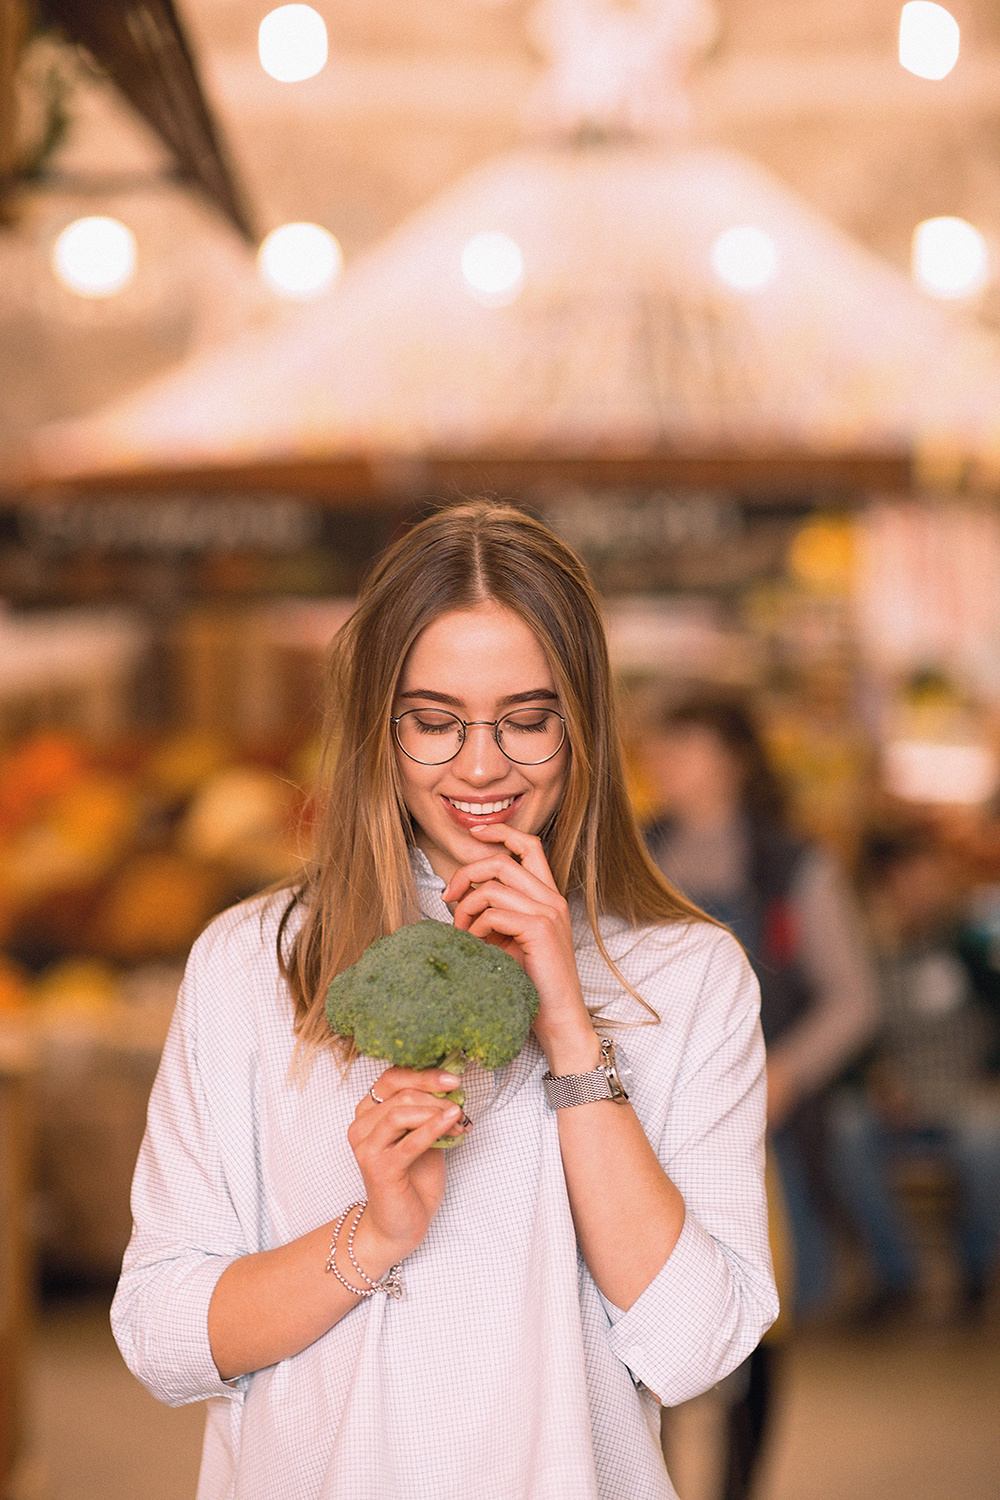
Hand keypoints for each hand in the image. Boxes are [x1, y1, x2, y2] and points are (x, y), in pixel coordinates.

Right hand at [347, 1066, 469, 1265]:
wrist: (400, 1225)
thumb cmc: (413, 1179)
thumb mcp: (424, 1135)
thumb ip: (429, 1112)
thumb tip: (453, 1087)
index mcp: (369, 1112)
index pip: (392, 1078)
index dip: (424, 1074)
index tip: (453, 1079)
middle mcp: (361, 1126)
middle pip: (400, 1094)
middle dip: (436, 1096)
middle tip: (460, 1104)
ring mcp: (367, 1147)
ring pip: (401, 1112)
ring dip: (436, 1112)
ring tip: (459, 1119)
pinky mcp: (378, 1168)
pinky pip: (409, 1142)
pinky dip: (433, 1128)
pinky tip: (451, 1121)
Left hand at [441, 824, 599, 1073]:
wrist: (558, 1019)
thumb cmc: (531, 984)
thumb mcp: (509, 940)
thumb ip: (494, 914)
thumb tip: (458, 899)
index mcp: (548, 896)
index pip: (529, 846)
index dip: (501, 832)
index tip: (475, 833)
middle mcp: (552, 898)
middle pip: (501, 861)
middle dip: (466, 874)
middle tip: (448, 898)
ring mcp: (548, 912)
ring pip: (492, 886)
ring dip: (467, 908)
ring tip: (463, 932)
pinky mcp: (540, 929)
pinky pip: (494, 913)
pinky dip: (476, 927)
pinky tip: (476, 945)